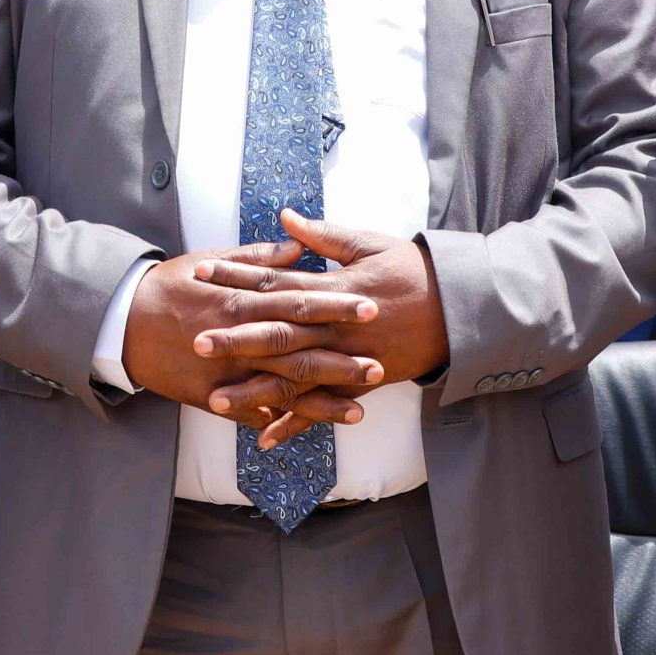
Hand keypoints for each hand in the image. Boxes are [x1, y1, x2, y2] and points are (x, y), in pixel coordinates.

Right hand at [124, 245, 383, 445]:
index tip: (371, 307)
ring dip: (320, 402)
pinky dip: (272, 423)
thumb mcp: (212, 261)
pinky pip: (246, 413)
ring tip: (358, 412)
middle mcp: (240, 336)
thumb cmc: (169, 286)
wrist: (121, 320)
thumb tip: (296, 248)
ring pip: (280, 390)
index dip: (337, 306)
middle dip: (341, 360)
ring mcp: (226, 370)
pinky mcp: (208, 395)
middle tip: (380, 365)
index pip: (300, 302)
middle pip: (299, 350)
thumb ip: (257, 258)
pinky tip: (302, 433)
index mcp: (245, 299)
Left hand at [189, 209, 449, 430]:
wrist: (459, 310)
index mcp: (334, 289)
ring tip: (216, 399)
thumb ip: (323, 237)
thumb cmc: (413, 271)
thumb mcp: (370, 245)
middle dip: (235, 339)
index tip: (202, 274)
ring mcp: (348, 359)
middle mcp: (336, 328)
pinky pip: (323, 407)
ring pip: (294, 378)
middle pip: (278, 334)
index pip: (276, 282)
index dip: (237, 277)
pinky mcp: (361, 383)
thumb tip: (284, 218)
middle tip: (196, 342)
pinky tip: (265, 437)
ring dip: (255, 390)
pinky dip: (296, 424)